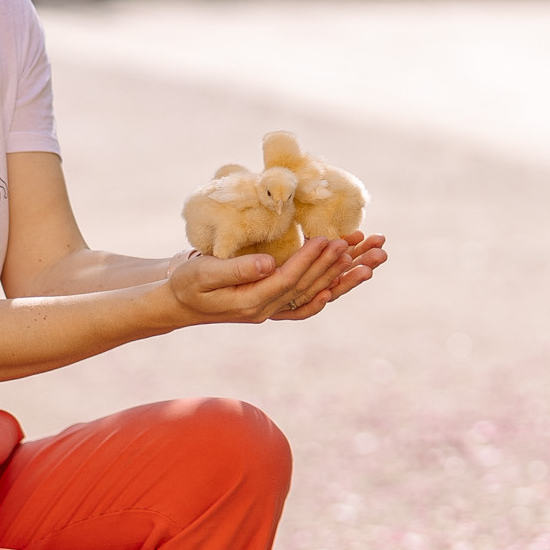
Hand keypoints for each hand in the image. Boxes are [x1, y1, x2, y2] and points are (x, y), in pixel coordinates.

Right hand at [167, 233, 384, 324]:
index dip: (310, 259)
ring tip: (371, 259)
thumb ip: (235, 269)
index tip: (329, 239)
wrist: (178, 303)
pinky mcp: (272, 302)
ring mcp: (271, 308)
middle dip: (337, 265)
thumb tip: (268, 264)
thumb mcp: (203, 273)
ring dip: (343, 276)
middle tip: (361, 244)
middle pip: (309, 287)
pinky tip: (344, 279)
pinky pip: (307, 298)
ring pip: (314, 292)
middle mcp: (267, 309)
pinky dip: (327, 288)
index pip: (289, 279)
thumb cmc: (186, 284)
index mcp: (251, 302)